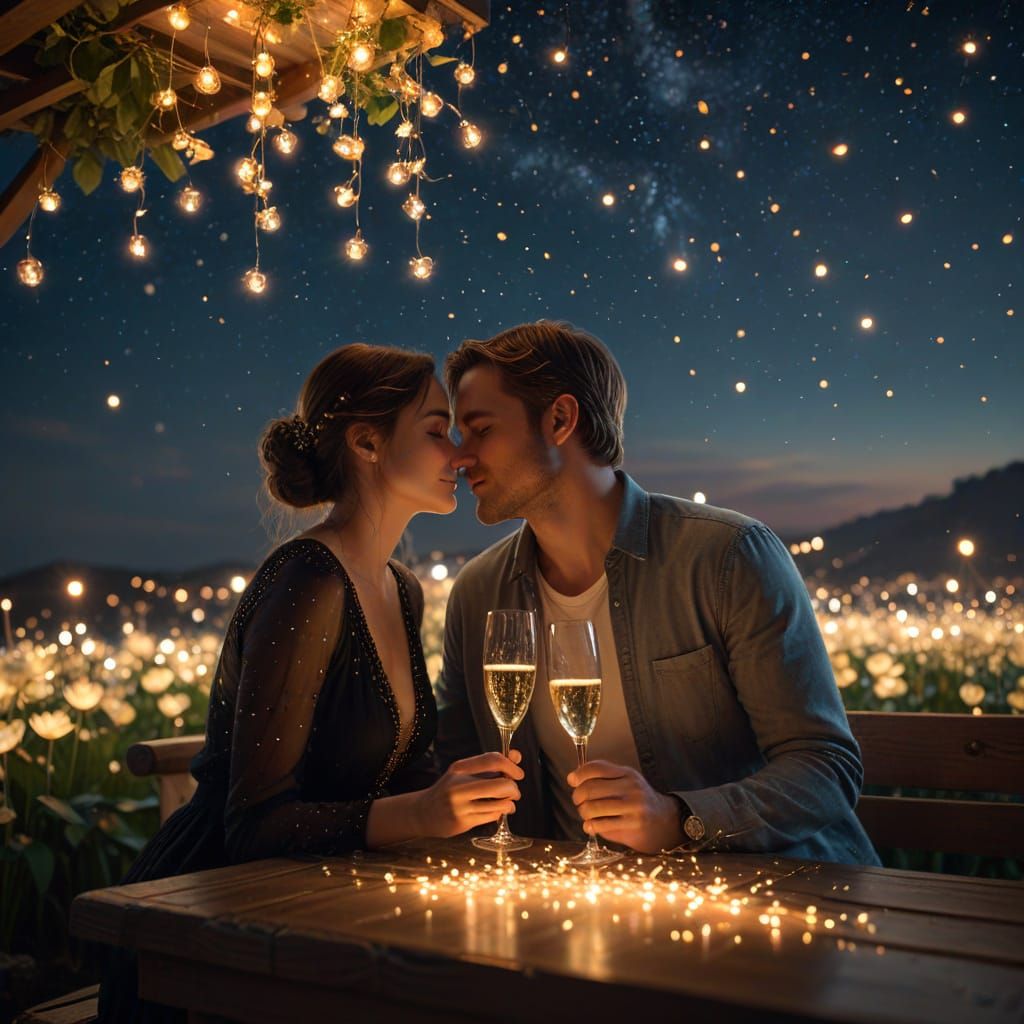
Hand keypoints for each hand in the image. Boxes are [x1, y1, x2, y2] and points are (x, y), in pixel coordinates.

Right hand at [417, 750, 523, 838]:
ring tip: (506, 803)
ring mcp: (460, 806)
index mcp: (460, 768)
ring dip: (509, 803)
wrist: (423, 813)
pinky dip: (499, 813)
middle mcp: (459, 786)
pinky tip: (494, 811)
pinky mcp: (463, 822)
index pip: (493, 760)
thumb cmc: (450, 790)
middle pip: (501, 785)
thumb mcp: (465, 772)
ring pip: (500, 804)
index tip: (518, 773)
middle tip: (514, 792)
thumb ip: (491, 765)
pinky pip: (493, 816)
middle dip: (514, 789)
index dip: (511, 766)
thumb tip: (517, 756)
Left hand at [567, 760, 683, 853]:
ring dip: (583, 813)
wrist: (664, 821)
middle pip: (589, 788)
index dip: (579, 774)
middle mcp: (631, 787)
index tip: (572, 781)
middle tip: (578, 801)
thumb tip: (573, 778)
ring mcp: (632, 807)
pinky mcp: (632, 825)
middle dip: (577, 797)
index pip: (596, 768)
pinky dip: (590, 826)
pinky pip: (600, 825)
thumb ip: (603, 776)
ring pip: (591, 808)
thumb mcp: (625, 781)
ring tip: (586, 815)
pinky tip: (591, 826)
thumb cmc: (637, 801)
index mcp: (627, 773)